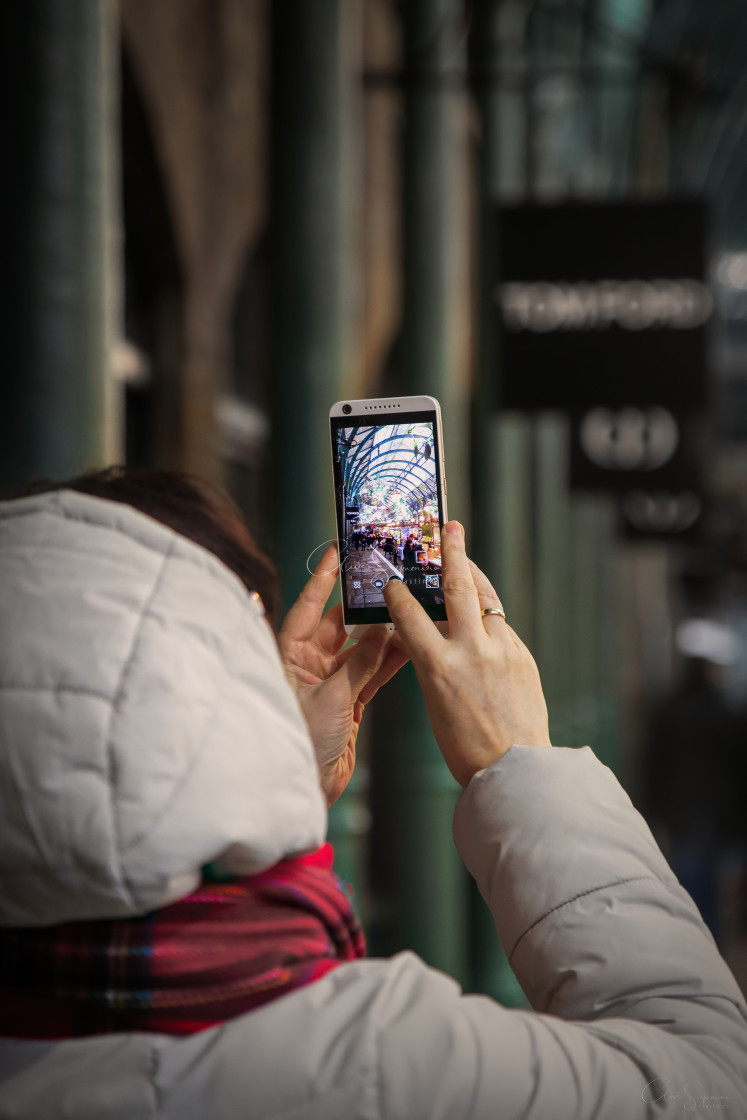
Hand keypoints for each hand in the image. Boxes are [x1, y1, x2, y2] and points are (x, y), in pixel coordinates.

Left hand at [279, 545, 408, 804]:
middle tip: (387, 583)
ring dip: (383, 636)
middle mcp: (307, 665)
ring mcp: (328, 683)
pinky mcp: (346, 703)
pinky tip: (409, 646)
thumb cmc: (301, 743)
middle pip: (338, 625)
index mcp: (289, 656)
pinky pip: (370, 674)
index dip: (322, 578)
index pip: (307, 606)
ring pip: (360, 650)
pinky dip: (389, 662)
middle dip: (363, 607)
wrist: (304, 790)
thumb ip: (359, 664)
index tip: (337, 551)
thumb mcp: (332, 698)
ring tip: (408, 613)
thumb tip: (383, 631)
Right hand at [383, 522, 550, 786]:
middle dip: (453, 553)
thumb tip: (432, 632)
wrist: (514, 767)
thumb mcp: (433, 701)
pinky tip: (482, 618)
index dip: (398, 593)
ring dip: (474, 576)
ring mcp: (501, 650)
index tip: (393, 581)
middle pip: (459, 587)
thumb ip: (432, 661)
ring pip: (487, 600)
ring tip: (466, 558)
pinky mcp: (522, 655)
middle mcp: (471, 650)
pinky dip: (488, 618)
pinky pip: (501, 626)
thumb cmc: (465, 745)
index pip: (410, 615)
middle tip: (450, 527)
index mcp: (438, 667)